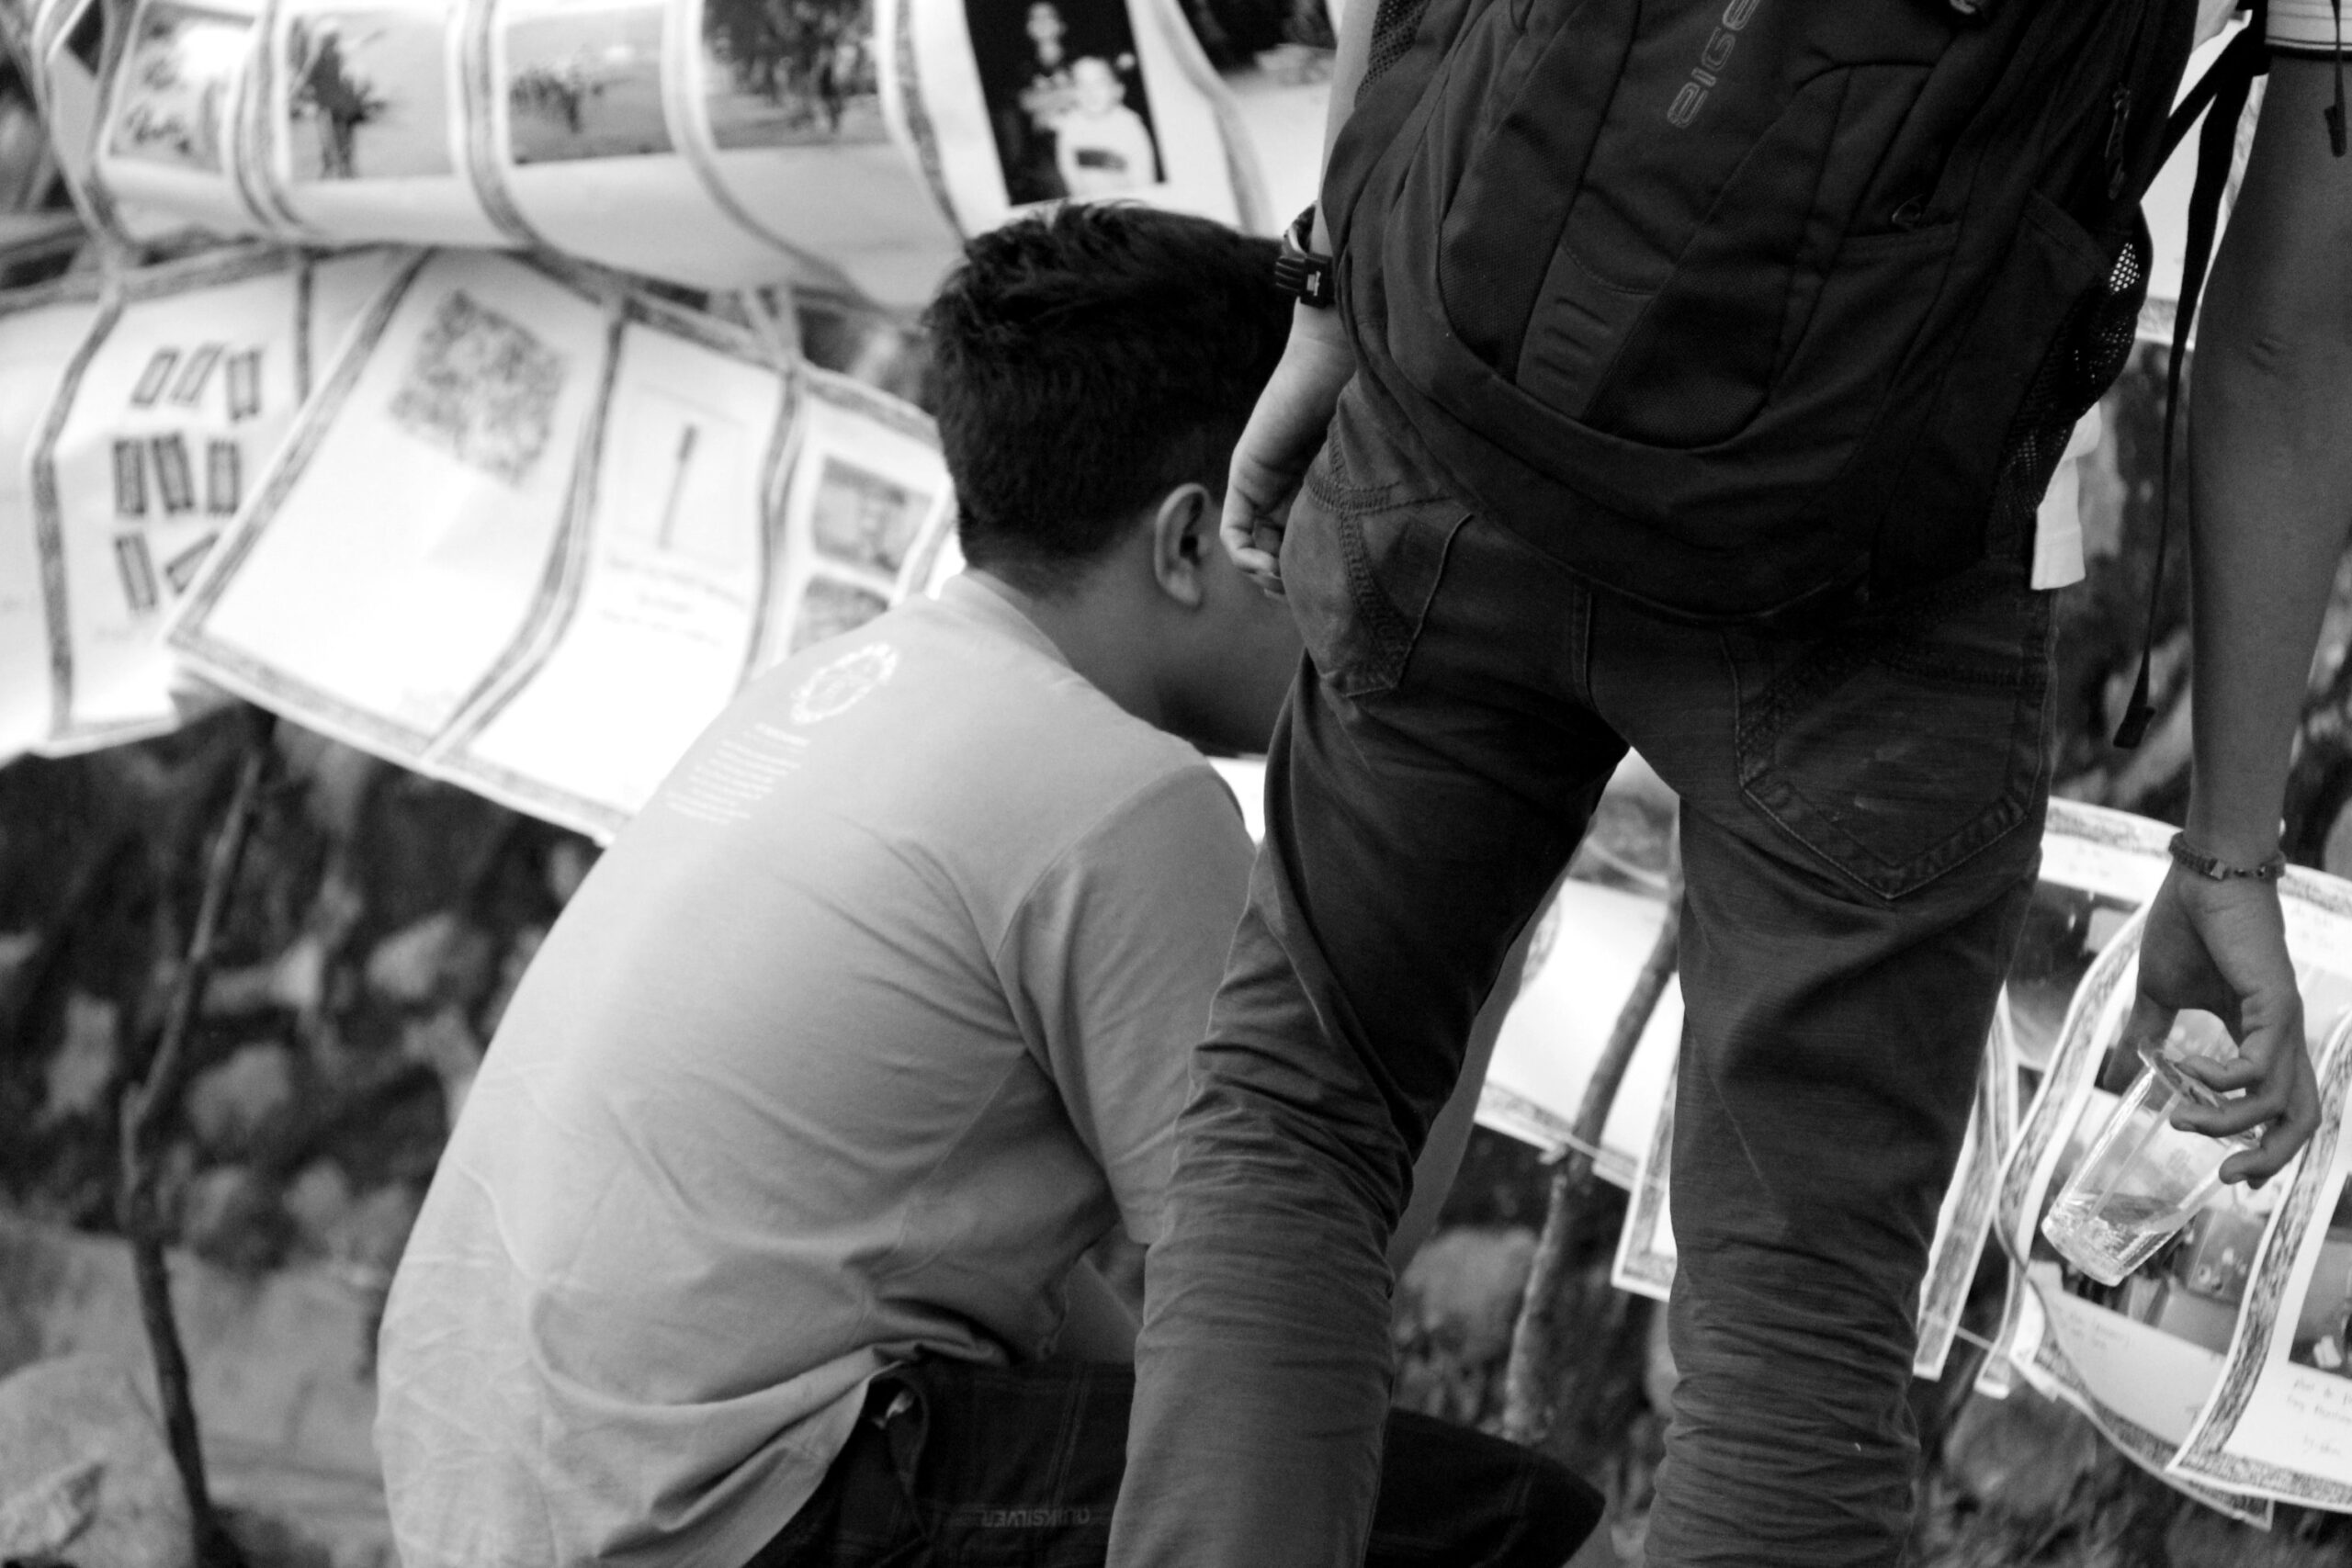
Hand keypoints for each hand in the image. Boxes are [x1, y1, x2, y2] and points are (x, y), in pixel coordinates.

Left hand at [1219, 305, 1354, 597]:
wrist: (1342, 358)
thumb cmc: (1374, 403)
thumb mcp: (1379, 468)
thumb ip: (1380, 503)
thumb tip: (1414, 557)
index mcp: (1324, 492)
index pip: (1310, 547)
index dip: (1317, 576)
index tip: (1335, 590)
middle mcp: (1293, 492)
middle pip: (1281, 555)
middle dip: (1292, 584)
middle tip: (1310, 594)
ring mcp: (1266, 486)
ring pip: (1255, 550)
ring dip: (1267, 577)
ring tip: (1288, 579)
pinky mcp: (1246, 477)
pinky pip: (1234, 532)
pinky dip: (1244, 557)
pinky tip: (1268, 564)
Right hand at [2127, 863, 2317, 1184]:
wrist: (2205, 877)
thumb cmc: (2185, 925)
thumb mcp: (2158, 989)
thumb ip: (2151, 1028)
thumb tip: (2129, 1062)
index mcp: (2260, 1036)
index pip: (2282, 1106)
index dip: (2265, 1145)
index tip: (2230, 1172)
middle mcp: (2282, 1038)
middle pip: (2302, 1120)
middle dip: (2268, 1159)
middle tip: (2225, 1176)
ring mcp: (2284, 1025)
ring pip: (2279, 1106)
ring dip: (2227, 1124)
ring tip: (2181, 1117)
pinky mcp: (2277, 1008)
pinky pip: (2257, 1070)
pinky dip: (2220, 1081)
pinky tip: (2185, 1067)